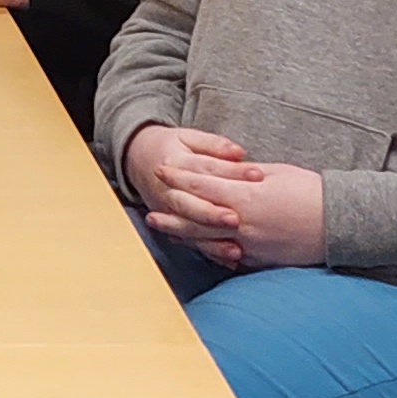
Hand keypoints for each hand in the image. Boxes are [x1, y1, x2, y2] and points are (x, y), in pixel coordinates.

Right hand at [122, 122, 260, 262]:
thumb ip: (214, 145)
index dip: (232, 172)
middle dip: (212, 214)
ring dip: (211, 241)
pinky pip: (190, 242)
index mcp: (175, 163)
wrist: (139, 160)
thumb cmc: (171, 147)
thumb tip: (238, 152)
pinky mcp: (171, 225)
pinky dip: (209, 252)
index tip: (257, 175)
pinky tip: (228, 260)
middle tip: (236, 220)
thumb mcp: (189, 137)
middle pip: (190, 204)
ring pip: (188, 228)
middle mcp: (168, 190)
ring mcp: (167, 211)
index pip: (206, 168)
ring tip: (235, 250)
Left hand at [125, 128, 326, 262]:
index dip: (179, 178)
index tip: (161, 170)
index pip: (202, 186)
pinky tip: (197, 246)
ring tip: (165, 230)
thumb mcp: (277, 174)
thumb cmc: (311, 192)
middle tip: (150, 210)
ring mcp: (249, 246)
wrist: (339, 223)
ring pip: (207, 241)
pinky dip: (209, 250)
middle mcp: (242, 224)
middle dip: (172, 213)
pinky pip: (227, 256)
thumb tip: (227, 175)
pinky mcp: (258, 260)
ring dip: (183, 235)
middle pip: (196, 218)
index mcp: (246, 197)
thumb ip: (246, 176)